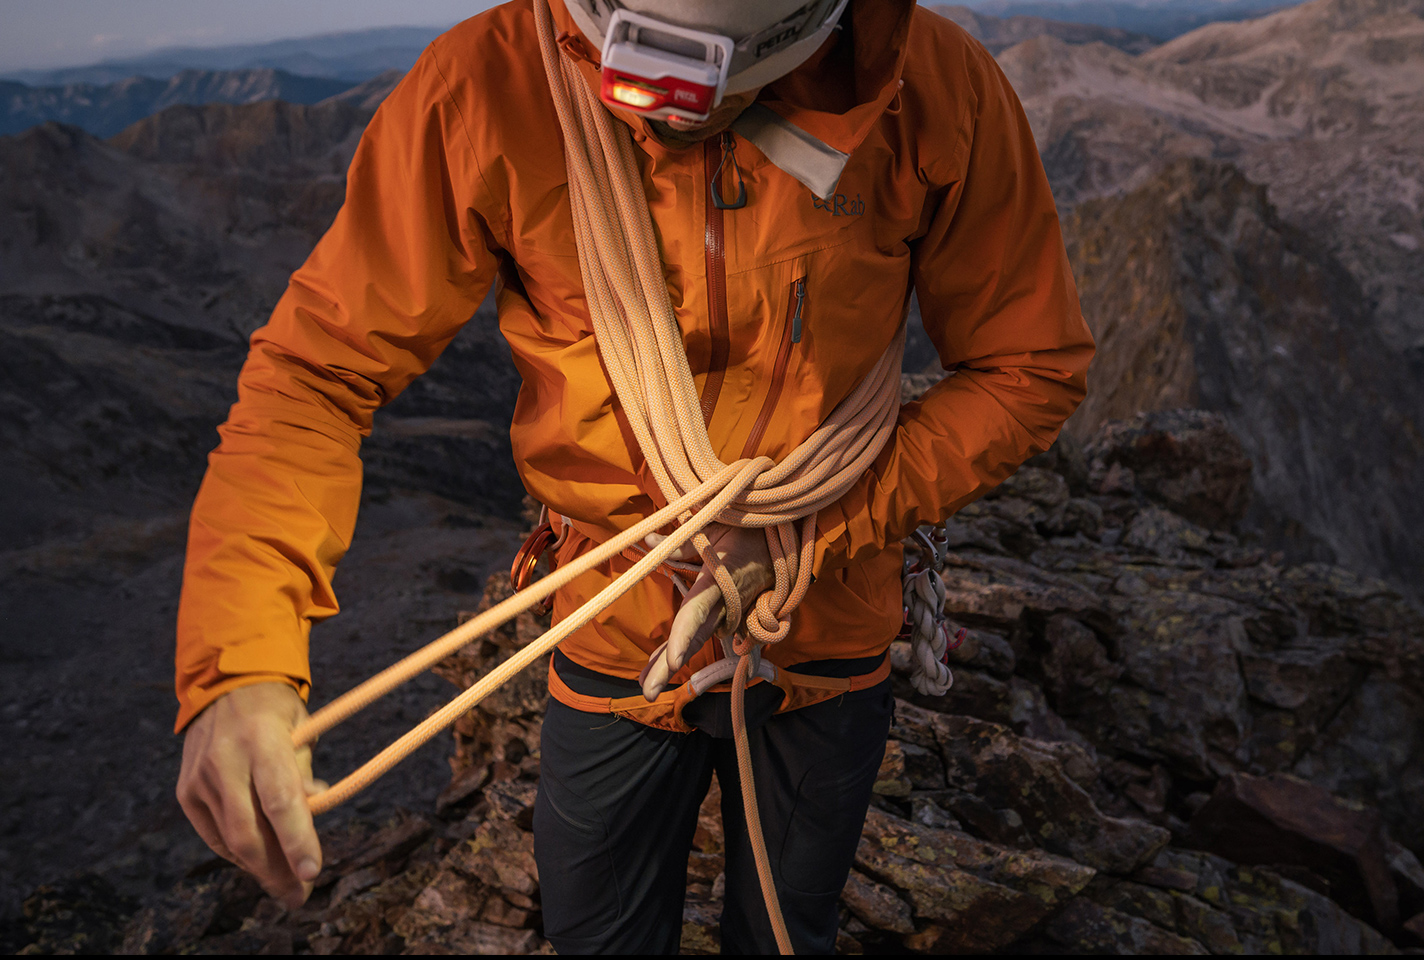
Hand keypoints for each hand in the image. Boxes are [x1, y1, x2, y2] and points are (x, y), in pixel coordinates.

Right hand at [177, 682, 326, 908]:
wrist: (224, 683)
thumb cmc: (275, 709)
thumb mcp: (302, 728)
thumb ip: (304, 772)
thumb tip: (314, 811)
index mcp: (261, 740)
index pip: (281, 800)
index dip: (297, 840)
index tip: (312, 872)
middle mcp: (225, 761)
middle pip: (250, 832)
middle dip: (277, 871)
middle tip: (299, 895)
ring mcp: (200, 778)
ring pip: (230, 840)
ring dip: (259, 868)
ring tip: (284, 887)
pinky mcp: (186, 791)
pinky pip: (214, 834)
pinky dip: (237, 853)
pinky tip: (257, 862)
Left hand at [640, 523, 772, 699]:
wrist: (780, 550)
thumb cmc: (745, 536)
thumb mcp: (714, 532)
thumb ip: (679, 544)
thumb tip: (649, 538)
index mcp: (717, 582)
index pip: (697, 612)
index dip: (684, 637)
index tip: (673, 662)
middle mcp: (722, 606)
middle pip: (693, 639)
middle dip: (669, 667)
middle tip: (648, 692)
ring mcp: (727, 616)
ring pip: (695, 643)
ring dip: (668, 665)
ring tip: (646, 687)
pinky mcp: (728, 620)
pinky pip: (700, 637)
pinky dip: (679, 651)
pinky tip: (657, 669)